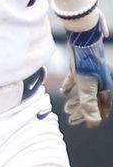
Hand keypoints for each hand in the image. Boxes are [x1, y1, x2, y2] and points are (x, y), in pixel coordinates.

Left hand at [60, 12, 111, 127]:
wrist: (82, 41)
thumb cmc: (87, 64)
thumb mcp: (87, 87)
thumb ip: (89, 105)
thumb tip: (93, 123)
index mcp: (103, 89)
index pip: (99, 108)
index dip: (92, 117)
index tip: (85, 125)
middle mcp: (98, 83)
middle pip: (90, 101)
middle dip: (81, 111)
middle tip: (71, 119)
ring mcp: (89, 75)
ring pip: (83, 92)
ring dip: (75, 101)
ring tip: (66, 109)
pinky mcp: (79, 68)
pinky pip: (75, 81)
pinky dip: (70, 88)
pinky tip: (63, 92)